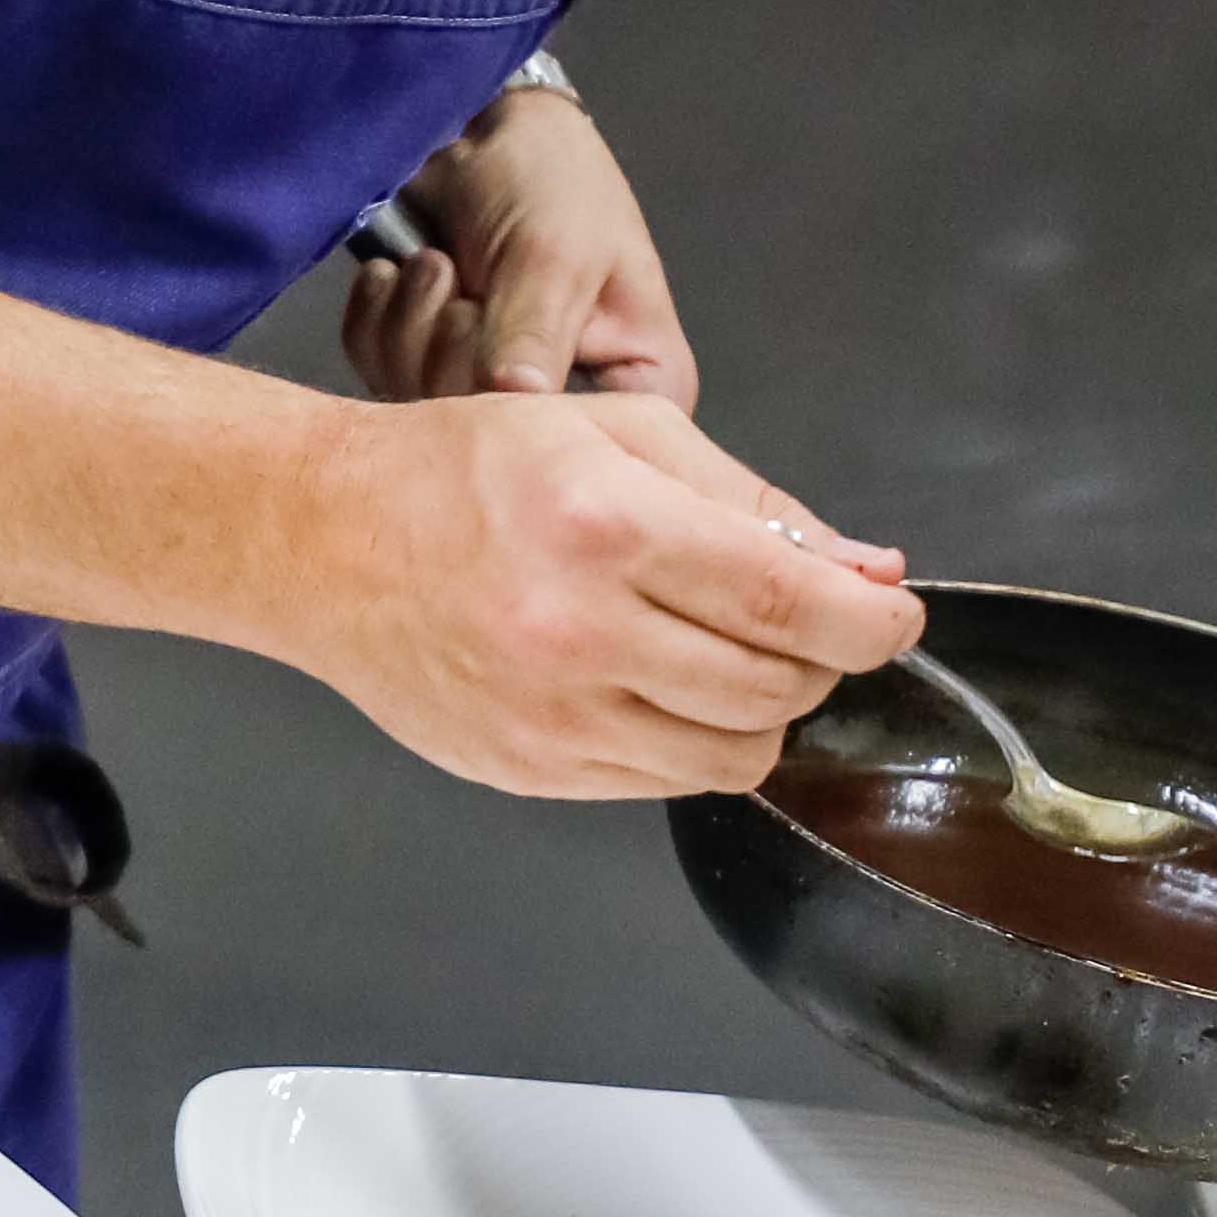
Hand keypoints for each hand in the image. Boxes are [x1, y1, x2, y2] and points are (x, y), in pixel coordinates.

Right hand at [281, 383, 921, 797]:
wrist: (321, 543)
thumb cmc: (463, 470)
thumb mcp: (611, 435)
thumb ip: (747, 501)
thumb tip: (864, 570)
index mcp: (604, 526)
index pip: (785, 602)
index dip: (869, 620)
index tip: (895, 612)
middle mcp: (578, 633)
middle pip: (772, 688)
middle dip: (819, 657)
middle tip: (801, 619)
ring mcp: (550, 718)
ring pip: (731, 757)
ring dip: (762, 711)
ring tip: (727, 655)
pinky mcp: (528, 772)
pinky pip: (662, 782)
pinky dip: (688, 740)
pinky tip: (653, 683)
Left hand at [347, 86, 695, 405]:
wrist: (477, 125)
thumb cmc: (549, 179)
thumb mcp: (554, 250)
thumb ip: (538, 329)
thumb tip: (520, 396)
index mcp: (638, 389)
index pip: (584, 449)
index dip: (524, 407)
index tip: (496, 341)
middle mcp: (567, 406)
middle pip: (489, 437)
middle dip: (453, 345)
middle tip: (464, 277)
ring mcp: (490, 393)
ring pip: (421, 405)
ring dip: (412, 321)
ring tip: (438, 261)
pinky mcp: (425, 371)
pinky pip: (374, 372)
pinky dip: (381, 314)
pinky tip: (405, 271)